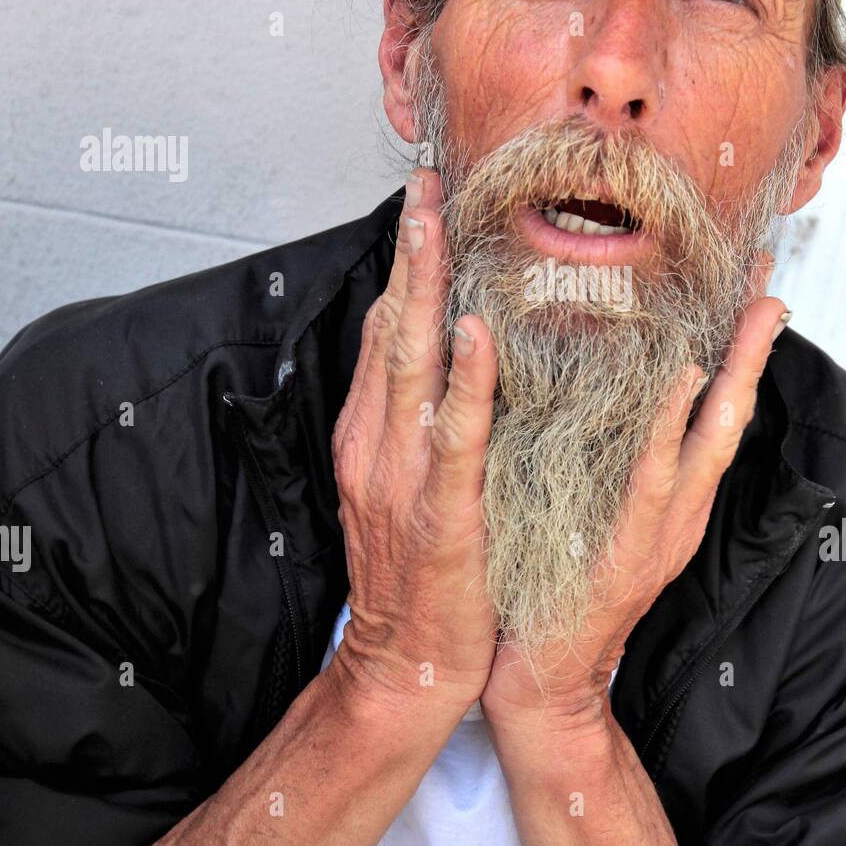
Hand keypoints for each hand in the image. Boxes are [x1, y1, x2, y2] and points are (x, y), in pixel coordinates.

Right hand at [327, 168, 498, 715]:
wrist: (405, 663)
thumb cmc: (417, 571)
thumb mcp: (403, 484)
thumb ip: (412, 422)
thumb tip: (439, 354)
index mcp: (371, 435)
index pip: (383, 333)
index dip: (401, 266)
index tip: (423, 205)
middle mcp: (376, 444)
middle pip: (388, 329)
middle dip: (407, 251)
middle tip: (426, 182)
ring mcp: (402, 476)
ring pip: (409, 364)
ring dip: (423, 288)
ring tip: (436, 223)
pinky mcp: (439, 512)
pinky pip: (453, 435)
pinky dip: (463, 380)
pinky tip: (474, 331)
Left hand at [480, 291, 789, 735]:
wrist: (542, 682)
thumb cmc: (556, 590)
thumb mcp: (591, 513)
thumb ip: (607, 462)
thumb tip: (608, 396)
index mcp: (672, 500)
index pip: (714, 412)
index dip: (737, 351)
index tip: (751, 290)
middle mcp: (678, 511)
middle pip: (729, 415)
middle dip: (753, 348)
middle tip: (770, 281)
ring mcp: (659, 534)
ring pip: (709, 440)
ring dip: (733, 374)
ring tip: (752, 313)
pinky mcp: (625, 554)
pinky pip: (650, 481)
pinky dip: (667, 429)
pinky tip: (683, 382)